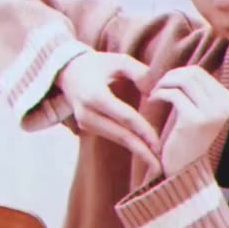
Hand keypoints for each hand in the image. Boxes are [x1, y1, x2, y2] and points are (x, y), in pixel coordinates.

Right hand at [56, 51, 161, 176]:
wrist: (68, 69)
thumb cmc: (99, 63)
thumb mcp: (119, 60)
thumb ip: (139, 72)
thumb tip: (153, 91)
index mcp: (95, 95)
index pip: (125, 117)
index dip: (143, 130)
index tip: (158, 144)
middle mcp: (87, 112)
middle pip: (120, 135)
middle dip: (141, 151)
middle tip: (160, 166)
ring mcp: (85, 121)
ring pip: (116, 138)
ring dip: (136, 150)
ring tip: (156, 164)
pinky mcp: (87, 126)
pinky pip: (111, 136)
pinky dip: (128, 144)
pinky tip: (143, 151)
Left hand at [149, 65, 228, 176]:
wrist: (183, 170)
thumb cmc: (187, 136)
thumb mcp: (199, 110)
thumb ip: (197, 89)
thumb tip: (185, 68)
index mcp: (228, 100)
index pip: (200, 72)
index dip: (179, 73)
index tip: (167, 84)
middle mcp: (224, 105)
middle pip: (193, 73)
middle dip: (171, 75)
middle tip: (158, 87)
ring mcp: (211, 112)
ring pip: (183, 80)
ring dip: (164, 83)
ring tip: (155, 93)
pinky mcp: (194, 120)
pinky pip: (173, 94)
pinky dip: (160, 93)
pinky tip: (152, 100)